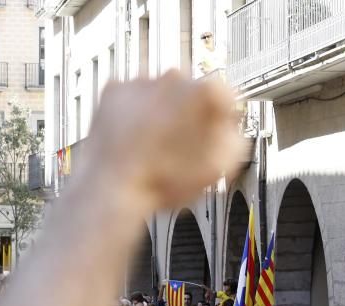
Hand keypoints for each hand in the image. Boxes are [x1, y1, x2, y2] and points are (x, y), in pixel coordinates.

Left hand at [85, 72, 242, 211]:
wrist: (111, 189)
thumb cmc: (160, 182)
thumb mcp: (215, 168)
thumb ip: (233, 139)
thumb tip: (230, 128)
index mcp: (204, 93)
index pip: (222, 91)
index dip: (219, 112)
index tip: (214, 124)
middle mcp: (173, 78)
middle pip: (188, 88)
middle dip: (185, 110)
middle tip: (177, 138)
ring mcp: (141, 82)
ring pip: (157, 90)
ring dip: (157, 109)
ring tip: (150, 140)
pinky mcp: (113, 90)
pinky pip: (128, 95)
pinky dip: (130, 110)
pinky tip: (131, 134)